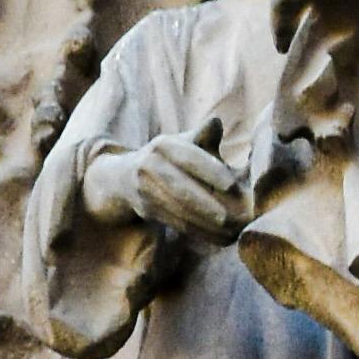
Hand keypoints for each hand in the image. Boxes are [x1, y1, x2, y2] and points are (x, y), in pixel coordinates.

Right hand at [87, 134, 248, 243]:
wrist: (127, 176)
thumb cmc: (169, 157)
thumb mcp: (183, 142)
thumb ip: (203, 135)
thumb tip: (216, 122)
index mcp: (163, 145)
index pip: (188, 158)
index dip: (209, 170)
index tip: (231, 184)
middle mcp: (149, 165)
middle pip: (179, 188)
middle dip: (205, 204)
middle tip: (229, 217)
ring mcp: (144, 189)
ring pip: (176, 209)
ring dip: (202, 222)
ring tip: (226, 230)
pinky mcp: (146, 209)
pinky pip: (173, 221)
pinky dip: (195, 230)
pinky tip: (214, 236)